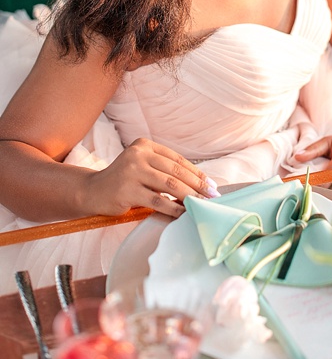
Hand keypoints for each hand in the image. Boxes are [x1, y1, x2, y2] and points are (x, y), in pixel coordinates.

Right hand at [86, 138, 218, 217]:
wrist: (92, 192)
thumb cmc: (123, 181)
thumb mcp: (142, 167)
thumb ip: (163, 170)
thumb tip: (198, 182)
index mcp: (144, 145)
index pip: (177, 159)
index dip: (196, 172)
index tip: (210, 184)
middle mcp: (138, 155)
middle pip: (175, 171)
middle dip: (197, 184)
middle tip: (212, 196)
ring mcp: (131, 172)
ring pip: (169, 185)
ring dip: (189, 196)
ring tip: (201, 204)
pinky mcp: (127, 191)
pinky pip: (157, 201)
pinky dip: (174, 208)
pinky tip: (183, 213)